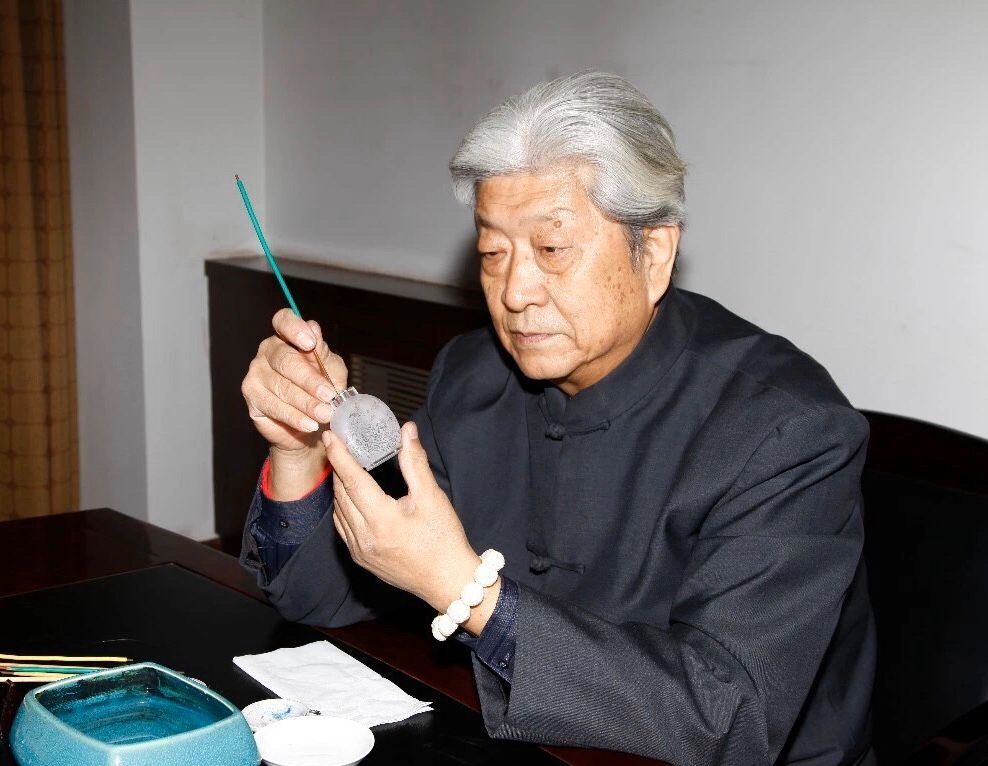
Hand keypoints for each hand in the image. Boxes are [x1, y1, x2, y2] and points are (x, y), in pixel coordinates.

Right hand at [241, 308, 348, 497]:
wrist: (311, 426)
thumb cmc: (322, 392)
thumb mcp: (332, 371)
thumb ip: (323, 354)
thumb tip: (314, 331)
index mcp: (288, 337)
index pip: (284, 320)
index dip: (294, 328)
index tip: (310, 343)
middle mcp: (269, 351)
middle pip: (285, 359)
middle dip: (310, 380)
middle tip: (329, 395)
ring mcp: (257, 372)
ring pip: (281, 386)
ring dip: (306, 403)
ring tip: (325, 414)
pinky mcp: (252, 395)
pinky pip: (273, 406)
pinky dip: (294, 416)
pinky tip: (309, 423)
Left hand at [324, 421, 500, 634]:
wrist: (449, 582)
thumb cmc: (444, 540)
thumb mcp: (432, 497)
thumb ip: (415, 461)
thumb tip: (407, 431)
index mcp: (381, 520)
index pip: (352, 480)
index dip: (340, 456)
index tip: (330, 436)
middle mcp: (364, 537)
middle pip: (341, 494)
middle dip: (338, 468)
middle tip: (338, 446)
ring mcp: (360, 551)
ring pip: (339, 511)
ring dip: (339, 488)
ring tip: (344, 467)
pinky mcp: (362, 559)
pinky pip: (343, 528)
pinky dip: (343, 508)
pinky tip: (351, 497)